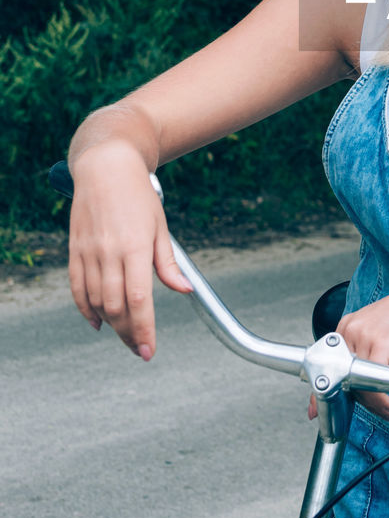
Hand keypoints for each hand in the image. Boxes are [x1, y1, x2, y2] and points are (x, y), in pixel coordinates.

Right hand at [68, 144, 191, 359]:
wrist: (106, 167)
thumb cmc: (139, 196)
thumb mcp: (161, 227)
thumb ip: (169, 264)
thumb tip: (185, 290)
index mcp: (136, 247)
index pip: (140, 300)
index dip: (144, 330)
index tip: (149, 350)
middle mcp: (110, 252)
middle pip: (116, 307)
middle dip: (128, 334)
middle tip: (140, 348)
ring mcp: (89, 252)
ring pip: (96, 302)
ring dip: (110, 325)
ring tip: (124, 334)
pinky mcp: (75, 250)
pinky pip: (77, 288)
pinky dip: (85, 310)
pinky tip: (97, 323)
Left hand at [331, 269, 388, 421]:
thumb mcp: (379, 328)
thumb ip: (364, 348)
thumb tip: (356, 378)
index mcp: (346, 325)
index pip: (331, 366)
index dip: (331, 392)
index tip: (330, 409)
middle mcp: (350, 329)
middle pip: (344, 378)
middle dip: (361, 401)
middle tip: (380, 411)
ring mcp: (363, 336)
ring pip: (358, 385)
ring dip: (375, 405)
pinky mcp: (379, 344)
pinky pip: (372, 384)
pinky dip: (381, 401)